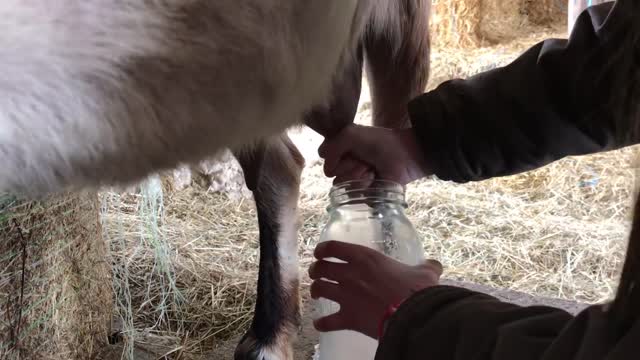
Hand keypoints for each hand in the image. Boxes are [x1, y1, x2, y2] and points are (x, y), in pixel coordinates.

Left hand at [309, 240, 442, 338]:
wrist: (413, 315)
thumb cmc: (417, 290)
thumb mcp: (425, 273)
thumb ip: (427, 267)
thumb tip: (435, 265)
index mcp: (365, 258)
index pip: (333, 247)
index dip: (322, 249)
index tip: (320, 253)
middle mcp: (351, 274)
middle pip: (321, 268)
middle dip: (316, 270)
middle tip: (317, 274)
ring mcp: (347, 296)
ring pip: (319, 289)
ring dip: (315, 291)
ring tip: (317, 294)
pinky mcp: (348, 317)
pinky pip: (326, 321)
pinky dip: (321, 323)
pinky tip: (320, 324)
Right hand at [318, 124, 430, 185]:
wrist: (406, 155)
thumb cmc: (380, 142)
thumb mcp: (351, 134)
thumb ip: (331, 146)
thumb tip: (327, 171)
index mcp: (342, 151)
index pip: (324, 158)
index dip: (335, 155)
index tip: (350, 150)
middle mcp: (346, 166)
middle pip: (332, 174)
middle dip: (348, 165)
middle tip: (364, 160)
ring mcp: (356, 181)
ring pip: (341, 185)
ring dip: (357, 175)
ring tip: (371, 169)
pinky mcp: (365, 194)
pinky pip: (354, 196)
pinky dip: (365, 184)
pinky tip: (374, 178)